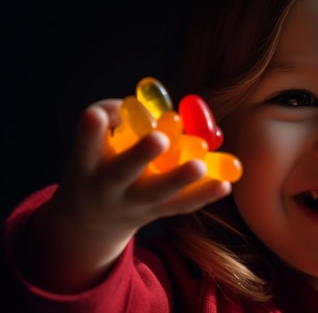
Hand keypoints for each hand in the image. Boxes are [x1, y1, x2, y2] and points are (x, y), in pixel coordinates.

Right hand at [22, 99, 230, 292]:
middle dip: (140, 155)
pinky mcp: (155, 213)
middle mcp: (107, 186)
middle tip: (160, 138)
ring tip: (200, 166)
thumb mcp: (97, 144)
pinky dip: (203, 195)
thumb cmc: (100, 163)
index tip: (95, 115)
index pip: (85, 144)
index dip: (90, 131)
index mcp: (87, 163)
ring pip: (157, 193)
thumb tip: (162, 110)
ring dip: (180, 179)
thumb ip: (121, 119)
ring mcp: (132, 204)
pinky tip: (224, 185)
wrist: (94, 216)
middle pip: (123, 172)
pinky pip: (180, 205)